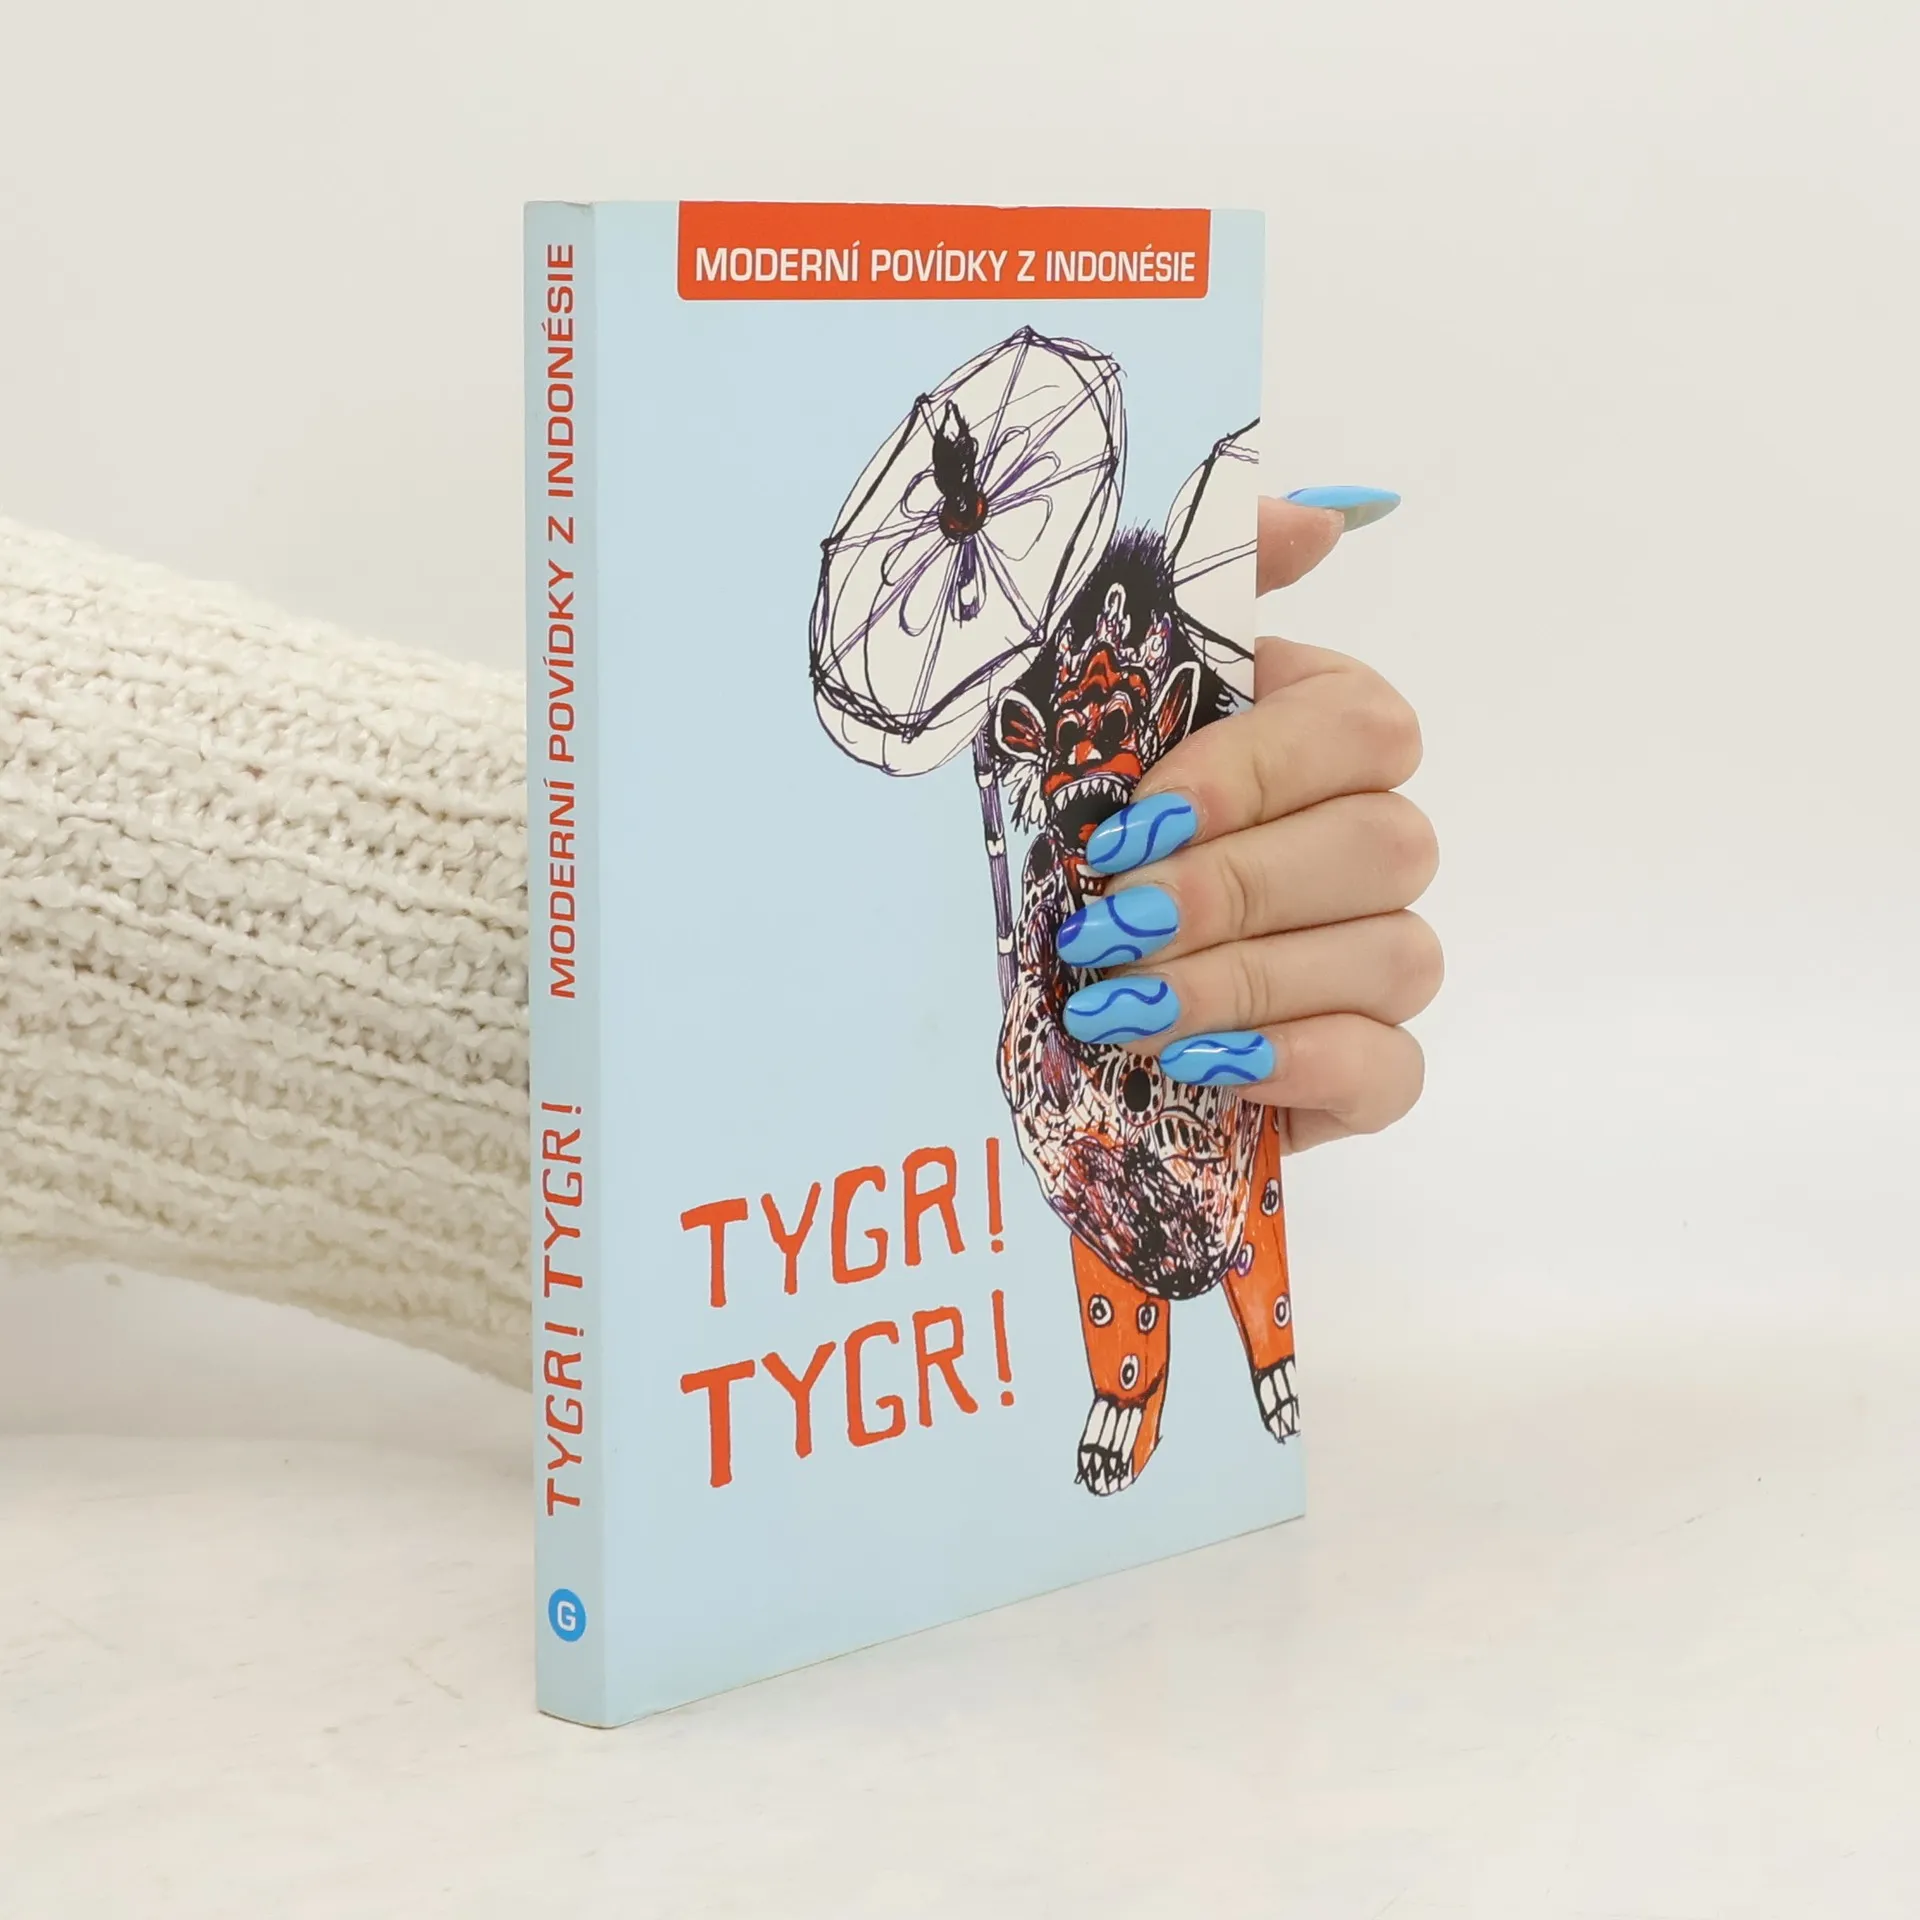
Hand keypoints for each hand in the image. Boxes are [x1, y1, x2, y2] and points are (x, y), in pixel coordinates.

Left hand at [1057, 491, 1439, 1152]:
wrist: (1033, 979)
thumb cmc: (1071, 830)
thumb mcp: (1084, 690)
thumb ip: (1199, 585)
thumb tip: (1327, 514)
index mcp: (1322, 735)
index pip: (1362, 728)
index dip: (1253, 775)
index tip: (1133, 820)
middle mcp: (1374, 838)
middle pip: (1388, 845)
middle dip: (1232, 891)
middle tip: (1109, 926)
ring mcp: (1383, 955)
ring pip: (1397, 955)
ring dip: (1245, 983)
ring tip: (1125, 1008)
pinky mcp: (1370, 1067)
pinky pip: (1394, 1066)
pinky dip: (1300, 1064)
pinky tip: (1205, 1064)